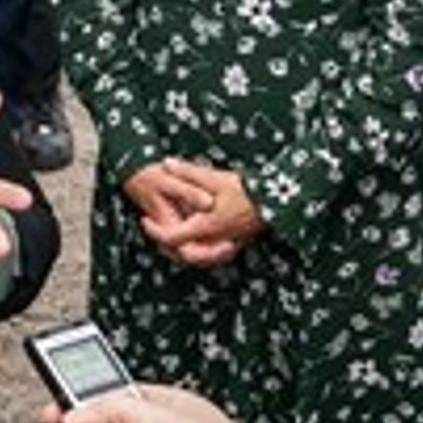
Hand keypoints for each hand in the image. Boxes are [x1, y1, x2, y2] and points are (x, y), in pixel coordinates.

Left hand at [140, 158, 267, 266]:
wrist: (278, 202)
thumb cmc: (246, 191)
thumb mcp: (215, 178)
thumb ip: (189, 172)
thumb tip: (167, 164)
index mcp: (204, 227)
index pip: (170, 238)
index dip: (154, 231)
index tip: (145, 219)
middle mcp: (214, 241)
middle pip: (182, 255)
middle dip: (167, 245)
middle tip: (158, 229)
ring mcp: (227, 244)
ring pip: (198, 258)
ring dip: (183, 249)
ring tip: (176, 233)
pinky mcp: (238, 243)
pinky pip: (214, 254)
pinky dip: (202, 250)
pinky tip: (201, 239)